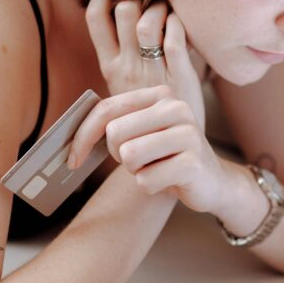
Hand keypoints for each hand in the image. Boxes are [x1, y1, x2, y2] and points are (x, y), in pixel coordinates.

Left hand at [67, 84, 226, 213]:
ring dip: (137, 171)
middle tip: (140, 160)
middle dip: (119, 155)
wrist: (212, 181)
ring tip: (157, 167)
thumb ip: (114, 124)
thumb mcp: (143, 132)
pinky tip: (169, 180)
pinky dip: (150, 186)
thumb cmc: (169, 156)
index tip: (72, 158)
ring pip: (129, 156)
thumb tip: (71, 139)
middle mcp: (176, 108)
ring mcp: (188, 135)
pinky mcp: (192, 163)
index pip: (107, 109)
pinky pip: (145, 180)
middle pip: (115, 133)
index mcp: (161, 95)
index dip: (83, 136)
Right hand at [85, 0, 203, 128]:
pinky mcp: (179, 75)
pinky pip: (176, 36)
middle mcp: (127, 67)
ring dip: (161, 7)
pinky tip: (180, 27)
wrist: (169, 151)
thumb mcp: (125, 87)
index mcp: (110, 68)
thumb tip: (123, 14)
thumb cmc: (149, 113)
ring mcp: (153, 71)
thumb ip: (122, 55)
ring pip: (149, 20)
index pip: (96, 19)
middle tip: (151, 0)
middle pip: (124, 10)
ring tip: (167, 13)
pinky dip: (179, 23)